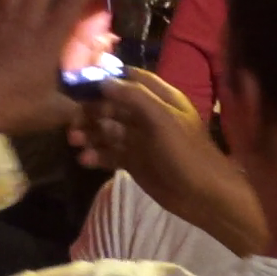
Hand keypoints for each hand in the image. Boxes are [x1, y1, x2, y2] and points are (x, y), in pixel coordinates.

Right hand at [69, 68, 227, 210]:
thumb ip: (134, 97)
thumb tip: (103, 81)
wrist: (204, 197)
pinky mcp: (133, 162)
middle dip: (91, 111)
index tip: (81, 80)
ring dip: (90, 133)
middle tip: (72, 120)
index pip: (130, 79)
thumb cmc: (186, 153)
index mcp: (161, 98)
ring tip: (74, 141)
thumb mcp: (162, 119)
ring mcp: (139, 140)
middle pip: (112, 105)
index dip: (107, 77)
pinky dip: (96, 155)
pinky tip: (85, 159)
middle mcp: (147, 115)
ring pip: (107, 130)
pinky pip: (109, 153)